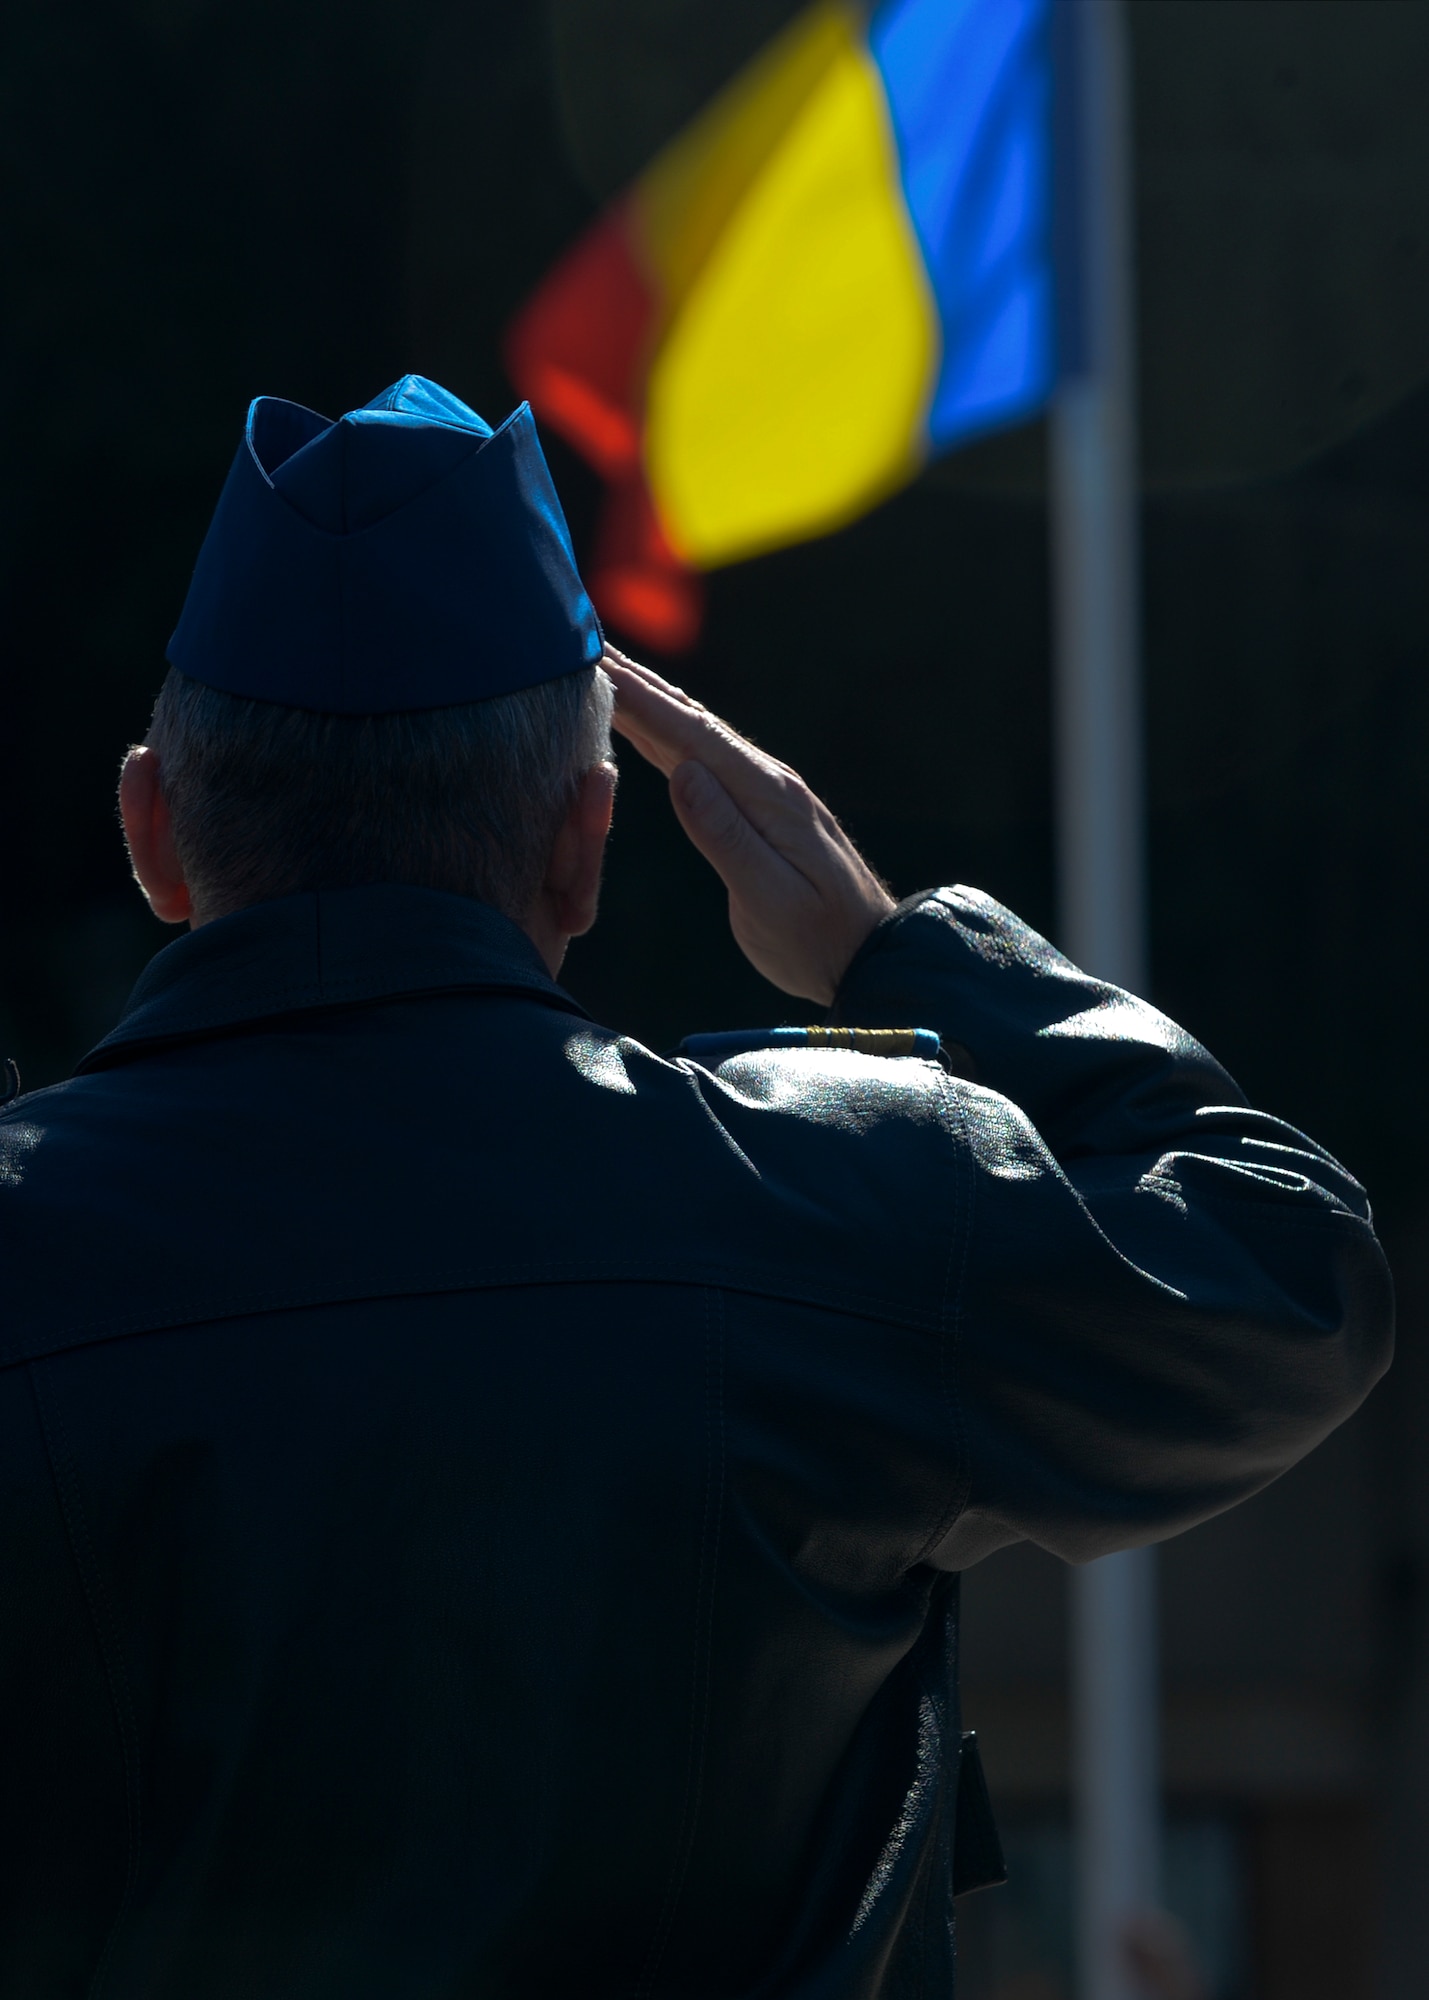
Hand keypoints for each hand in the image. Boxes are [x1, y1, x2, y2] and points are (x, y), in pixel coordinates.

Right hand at [604, 646, 894, 1003]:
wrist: (867, 955)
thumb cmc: (817, 939)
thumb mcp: (771, 899)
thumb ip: (726, 837)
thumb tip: (682, 774)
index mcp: (767, 796)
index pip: (692, 738)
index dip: (641, 702)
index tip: (595, 667)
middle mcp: (764, 780)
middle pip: (689, 720)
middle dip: (636, 682)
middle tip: (582, 643)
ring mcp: (760, 791)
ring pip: (692, 734)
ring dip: (647, 699)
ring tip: (602, 668)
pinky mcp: (755, 808)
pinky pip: (699, 758)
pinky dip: (662, 733)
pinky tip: (640, 723)